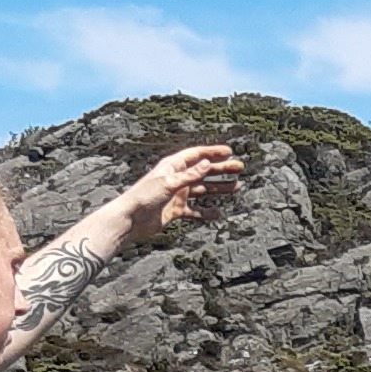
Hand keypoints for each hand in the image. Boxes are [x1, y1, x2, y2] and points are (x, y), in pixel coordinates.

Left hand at [113, 144, 244, 243]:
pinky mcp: (176, 210)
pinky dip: (207, 212)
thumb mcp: (169, 183)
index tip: (229, 152)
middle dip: (222, 169)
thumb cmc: (144, 197)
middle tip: (239, 168)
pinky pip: (195, 210)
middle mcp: (176, 178)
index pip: (196, 155)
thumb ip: (189, 175)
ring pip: (203, 189)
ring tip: (236, 187)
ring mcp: (177, 194)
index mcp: (173, 167)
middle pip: (203, 171)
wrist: (131, 219)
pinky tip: (218, 213)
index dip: (213, 152)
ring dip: (219, 188)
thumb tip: (207, 164)